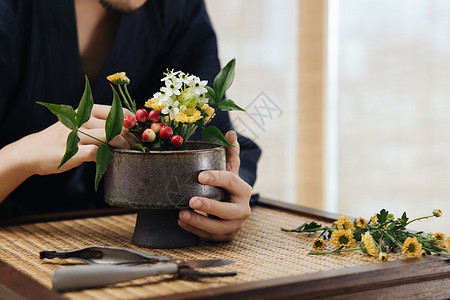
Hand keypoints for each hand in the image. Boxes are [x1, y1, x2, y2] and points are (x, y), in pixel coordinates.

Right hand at [21, 104, 136, 175]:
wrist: (31, 152)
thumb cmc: (61, 139)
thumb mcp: (78, 125)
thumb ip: (98, 125)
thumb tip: (127, 131)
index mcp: (84, 111)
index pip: (115, 111)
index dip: (131, 120)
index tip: (139, 129)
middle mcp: (81, 120)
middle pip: (116, 125)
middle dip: (130, 137)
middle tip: (137, 145)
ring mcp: (76, 135)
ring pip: (110, 137)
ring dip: (122, 146)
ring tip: (128, 152)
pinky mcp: (73, 151)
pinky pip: (98, 153)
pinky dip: (108, 156)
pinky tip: (110, 160)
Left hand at [178, 131, 252, 240]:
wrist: (234, 207)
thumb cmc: (227, 186)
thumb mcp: (230, 168)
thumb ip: (230, 151)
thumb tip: (231, 133)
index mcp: (243, 189)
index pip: (231, 181)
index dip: (216, 178)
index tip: (200, 176)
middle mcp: (243, 209)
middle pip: (228, 210)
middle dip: (210, 207)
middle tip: (191, 201)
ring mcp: (236, 225)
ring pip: (219, 228)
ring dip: (199, 222)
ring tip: (181, 215)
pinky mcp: (227, 237)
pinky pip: (211, 237)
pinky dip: (195, 231)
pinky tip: (182, 222)